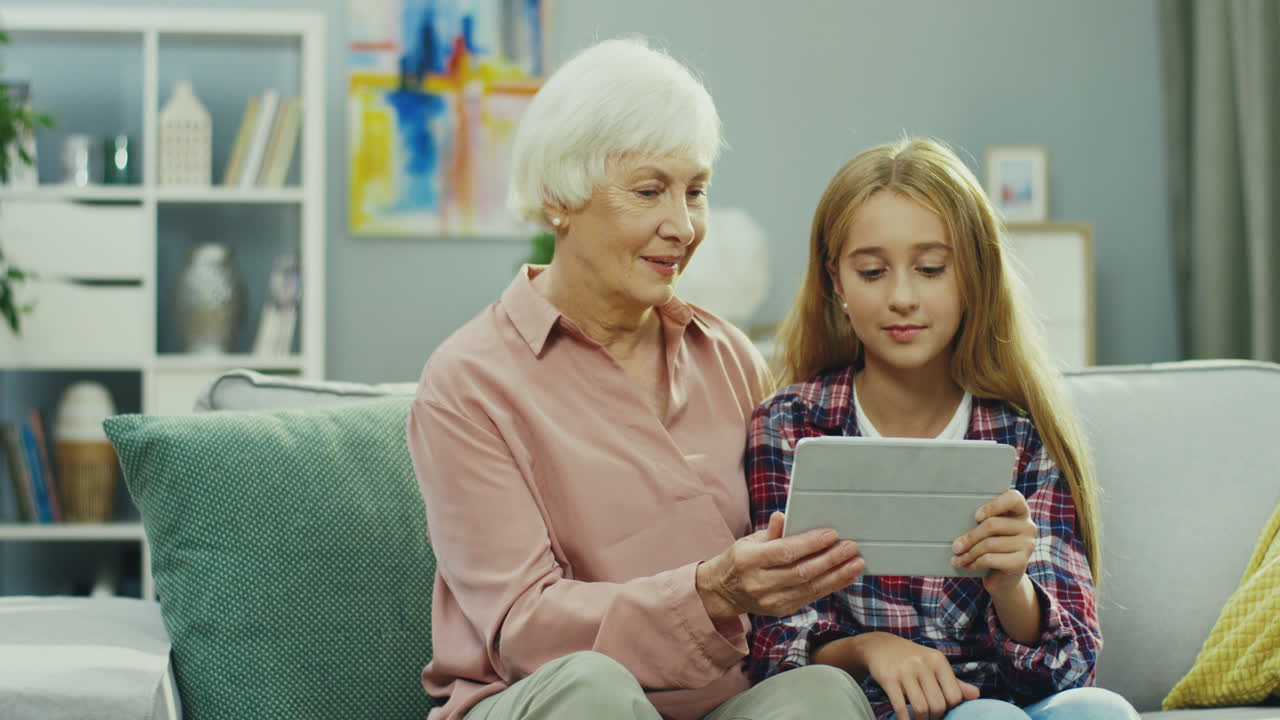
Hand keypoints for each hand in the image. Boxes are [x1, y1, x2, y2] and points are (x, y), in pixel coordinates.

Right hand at [696, 511, 863, 620]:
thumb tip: (783, 517)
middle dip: (830, 559)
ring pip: (809, 588)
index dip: (810, 544)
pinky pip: (810, 598)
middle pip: (801, 572)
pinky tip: (845, 577)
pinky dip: (831, 586)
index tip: (832, 534)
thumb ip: (770, 532)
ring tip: (856, 563)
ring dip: (837, 575)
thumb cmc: (741, 559)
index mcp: (749, 560)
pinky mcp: (781, 611)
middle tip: (851, 548)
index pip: (784, 552)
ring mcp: (770, 601)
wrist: (724, 591)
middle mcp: (759, 583)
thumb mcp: (749, 541)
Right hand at [832, 632, 979, 719]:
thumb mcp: (934, 665)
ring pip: (921, 708)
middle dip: (935, 717)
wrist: (880, 646)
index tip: (942, 709)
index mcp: (938, 660)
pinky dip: (905, 719)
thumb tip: (976, 695)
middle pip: (938, 705)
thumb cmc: (912, 659)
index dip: (950, 708)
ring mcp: (905, 671)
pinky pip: (900, 707)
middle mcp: (923, 664)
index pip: (955, 695)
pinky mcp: (889, 679)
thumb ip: (954, 682)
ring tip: (919, 718)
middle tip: (929, 716)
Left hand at [951, 489, 1036, 594]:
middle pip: (993, 525)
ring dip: (969, 553)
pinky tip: (968, 565)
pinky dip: (975, 562)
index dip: (993, 506)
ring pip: (989, 544)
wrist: (1004, 578)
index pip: (1012, 498)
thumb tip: (956, 524)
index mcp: (1020, 512)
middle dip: (970, 537)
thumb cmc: (992, 548)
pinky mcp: (1021, 562)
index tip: (976, 517)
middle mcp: (1028, 526)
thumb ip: (982, 521)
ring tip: (957, 558)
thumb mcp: (989, 532)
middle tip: (955, 546)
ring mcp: (1027, 545)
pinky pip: (991, 559)